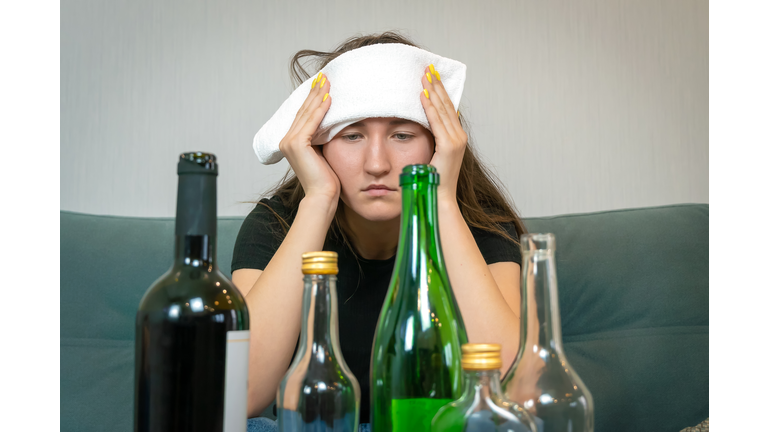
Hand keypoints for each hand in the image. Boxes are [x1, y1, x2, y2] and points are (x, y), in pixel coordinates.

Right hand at [279, 72, 339, 204]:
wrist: (322, 196)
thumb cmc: (326, 179)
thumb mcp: (324, 152)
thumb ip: (322, 137)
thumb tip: (332, 122)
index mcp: (291, 142)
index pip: (303, 115)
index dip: (312, 99)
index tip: (321, 84)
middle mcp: (286, 140)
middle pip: (304, 111)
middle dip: (315, 92)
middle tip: (324, 76)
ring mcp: (289, 142)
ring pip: (307, 113)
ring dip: (318, 96)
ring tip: (327, 81)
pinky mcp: (297, 144)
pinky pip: (311, 122)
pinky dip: (320, 109)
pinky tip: (329, 98)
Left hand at [420, 65, 467, 202]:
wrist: (438, 199)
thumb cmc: (431, 183)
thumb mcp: (429, 157)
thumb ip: (427, 142)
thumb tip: (416, 131)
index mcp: (455, 138)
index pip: (446, 109)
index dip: (439, 91)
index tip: (430, 76)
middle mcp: (458, 137)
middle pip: (446, 105)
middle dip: (436, 85)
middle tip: (427, 67)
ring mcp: (456, 141)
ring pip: (442, 110)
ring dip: (433, 90)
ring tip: (425, 74)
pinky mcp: (449, 147)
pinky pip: (436, 122)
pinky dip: (429, 107)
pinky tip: (422, 94)